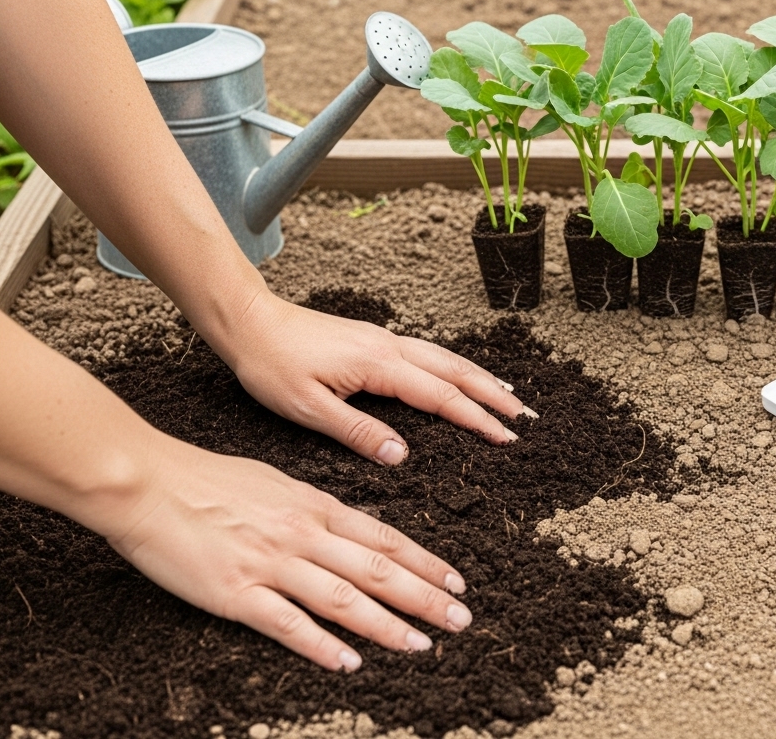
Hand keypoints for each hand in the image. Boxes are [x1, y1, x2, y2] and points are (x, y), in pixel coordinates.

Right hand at [110, 438, 470, 669]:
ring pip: (343, 599)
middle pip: (376, 571)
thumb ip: (315, 508)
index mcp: (314, 506)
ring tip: (420, 645)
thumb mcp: (276, 483)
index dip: (425, 563)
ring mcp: (270, 565)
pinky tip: (348, 663)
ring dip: (387, 626)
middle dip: (425, 597)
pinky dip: (321, 645)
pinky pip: (287, 624)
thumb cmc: (206, 480)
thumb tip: (351, 527)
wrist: (146, 482)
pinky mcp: (235, 594)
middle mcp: (302, 535)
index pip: (383, 539)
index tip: (456, 583)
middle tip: (460, 620)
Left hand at [212, 289, 532, 464]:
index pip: (441, 397)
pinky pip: (428, 354)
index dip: (476, 419)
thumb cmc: (271, 364)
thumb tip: (400, 455)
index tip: (505, 437)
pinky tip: (459, 376)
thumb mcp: (307, 407)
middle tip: (527, 417)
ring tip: (508, 396)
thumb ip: (356, 431)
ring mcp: (384, 340)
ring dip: (480, 378)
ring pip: (445, 359)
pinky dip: (455, 368)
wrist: (248, 321)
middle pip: (456, 372)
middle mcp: (389, 347)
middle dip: (494, 395)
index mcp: (379, 364)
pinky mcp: (374, 340)